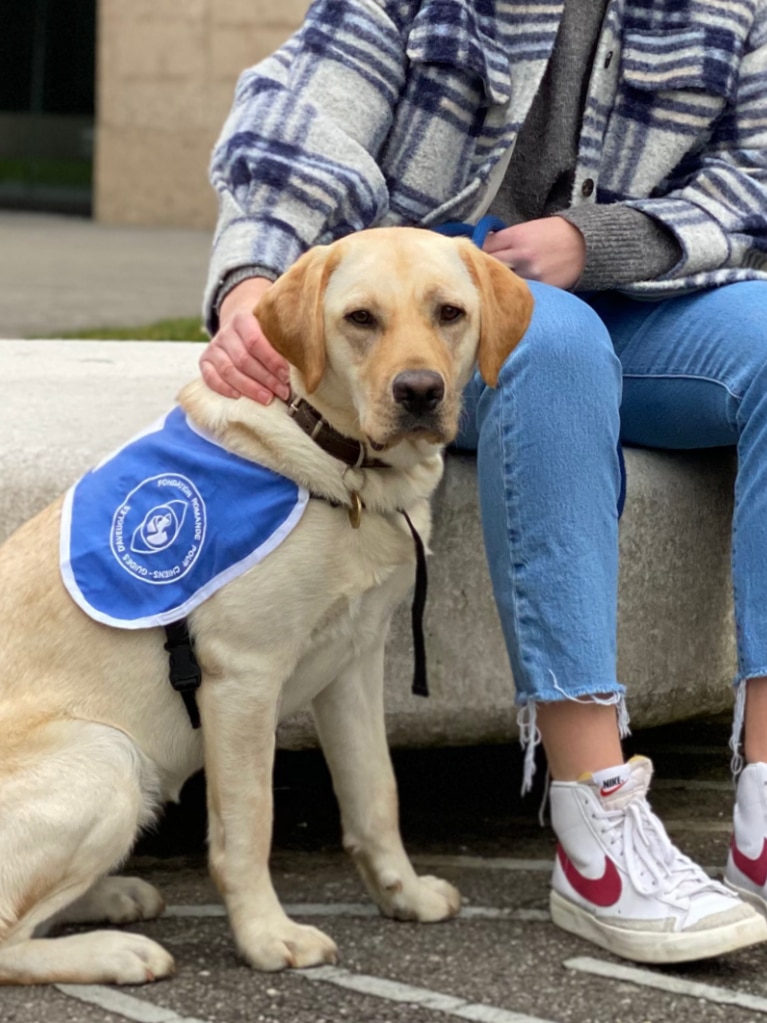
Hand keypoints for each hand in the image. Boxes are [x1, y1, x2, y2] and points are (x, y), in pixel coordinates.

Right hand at [200, 277, 290, 404]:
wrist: (240, 321)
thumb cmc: (265, 329)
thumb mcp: (274, 325)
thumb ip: (285, 337)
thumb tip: (308, 360)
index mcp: (243, 318)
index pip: (256, 341)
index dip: (272, 361)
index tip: (287, 376)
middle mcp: (226, 332)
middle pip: (243, 359)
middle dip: (265, 379)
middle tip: (283, 392)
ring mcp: (214, 346)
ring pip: (228, 370)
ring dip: (249, 387)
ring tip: (268, 399)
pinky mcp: (205, 360)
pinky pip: (210, 377)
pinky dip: (224, 388)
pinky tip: (239, 397)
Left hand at [482, 217, 585, 289]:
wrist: (587, 243)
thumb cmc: (555, 233)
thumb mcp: (529, 228)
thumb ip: (505, 238)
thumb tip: (482, 246)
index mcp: (516, 237)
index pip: (483, 248)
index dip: (476, 254)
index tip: (473, 260)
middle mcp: (521, 255)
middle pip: (489, 267)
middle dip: (482, 271)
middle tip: (478, 276)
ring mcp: (532, 274)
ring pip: (503, 283)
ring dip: (497, 285)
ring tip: (494, 288)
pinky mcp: (542, 288)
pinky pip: (521, 293)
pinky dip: (515, 294)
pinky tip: (513, 294)